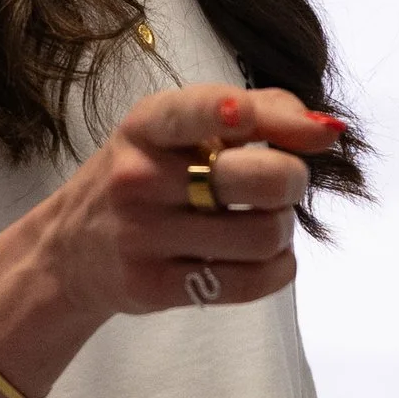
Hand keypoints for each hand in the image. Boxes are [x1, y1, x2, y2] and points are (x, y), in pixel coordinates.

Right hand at [37, 84, 345, 316]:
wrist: (69, 251)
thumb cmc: (145, 174)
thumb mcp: (178, 128)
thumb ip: (260, 110)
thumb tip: (328, 130)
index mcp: (148, 125)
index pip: (197, 110)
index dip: (235, 112)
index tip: (248, 117)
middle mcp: (141, 177)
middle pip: (260, 180)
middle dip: (293, 180)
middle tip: (283, 183)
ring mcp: (145, 235)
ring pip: (265, 235)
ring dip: (283, 228)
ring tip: (264, 220)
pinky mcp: (155, 286)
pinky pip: (251, 281)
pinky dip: (279, 268)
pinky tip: (264, 256)